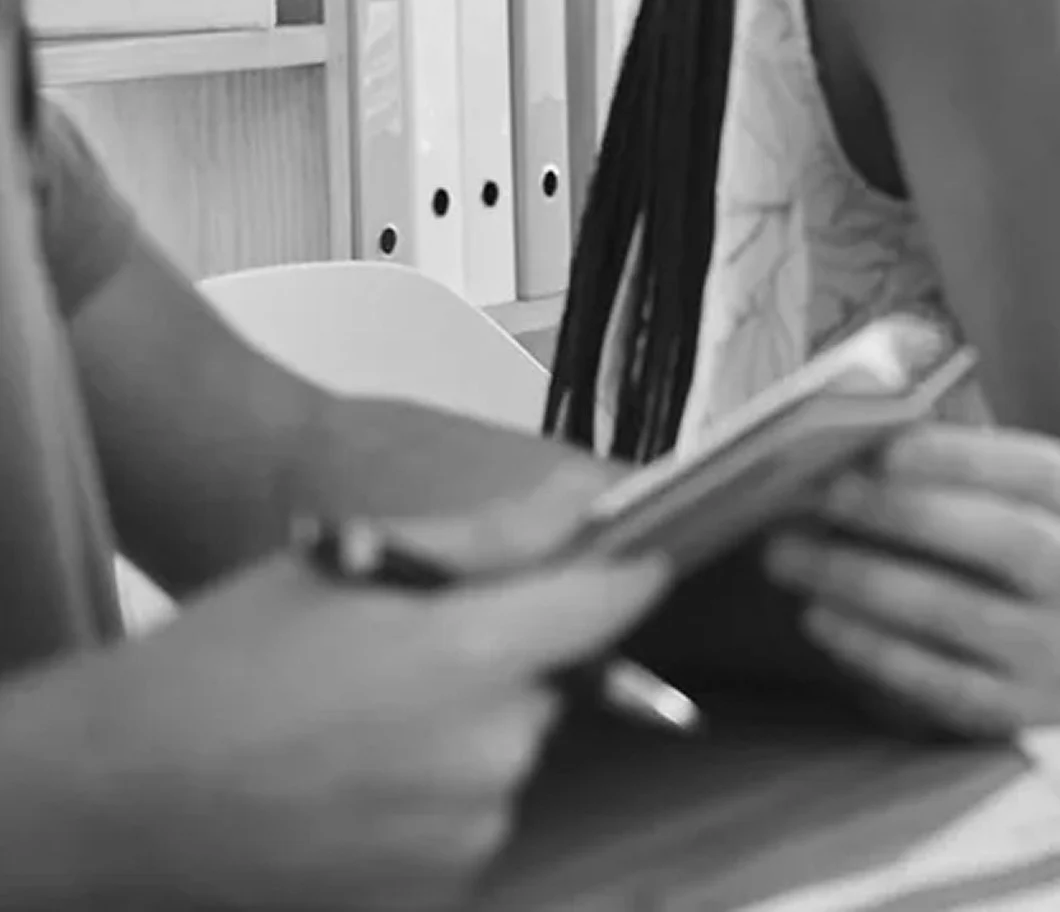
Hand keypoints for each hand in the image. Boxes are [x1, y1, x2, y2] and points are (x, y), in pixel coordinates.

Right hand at [0, 489, 667, 909]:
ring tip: (361, 727)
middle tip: (405, 659)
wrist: (113, 795)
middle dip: (502, 663)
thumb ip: (487, 539)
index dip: (622, 575)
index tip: (630, 562)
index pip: (608, 602)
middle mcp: (488, 750)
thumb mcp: (345, 568)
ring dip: (466, 736)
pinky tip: (358, 782)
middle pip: (551, 683)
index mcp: (469, 656)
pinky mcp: (438, 890)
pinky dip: (434, 799)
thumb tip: (584, 501)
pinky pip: (472, 819)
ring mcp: (467, 830)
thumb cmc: (217, 667)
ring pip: (510, 754)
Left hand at [762, 422, 1059, 737]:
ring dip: (873, 583)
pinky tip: (820, 619)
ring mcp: (1051, 646)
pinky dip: (878, 652)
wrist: (947, 624)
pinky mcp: (1011, 707)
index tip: (888, 447)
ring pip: (975, 616)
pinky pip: (949, 686)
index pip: (1041, 473)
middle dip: (913, 517)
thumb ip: (910, 440)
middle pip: (1014, 543)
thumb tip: (857, 407)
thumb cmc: (934, 526)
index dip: (967, 459)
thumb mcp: (934, 474)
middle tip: (828, 496)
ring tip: (791, 558)